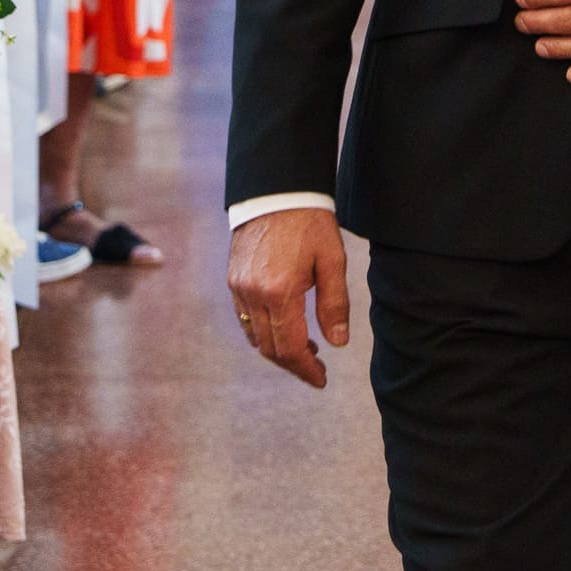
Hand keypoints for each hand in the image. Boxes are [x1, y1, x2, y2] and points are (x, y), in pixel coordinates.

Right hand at [226, 207, 349, 389]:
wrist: (276, 189)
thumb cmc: (310, 222)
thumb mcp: (332, 260)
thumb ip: (334, 304)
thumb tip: (338, 343)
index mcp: (280, 292)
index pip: (291, 348)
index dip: (307, 369)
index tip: (321, 380)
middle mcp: (253, 294)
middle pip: (270, 348)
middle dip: (293, 364)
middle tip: (316, 369)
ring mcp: (239, 287)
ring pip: (254, 336)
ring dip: (277, 350)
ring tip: (305, 349)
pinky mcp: (233, 279)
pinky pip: (244, 318)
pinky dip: (262, 332)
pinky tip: (282, 327)